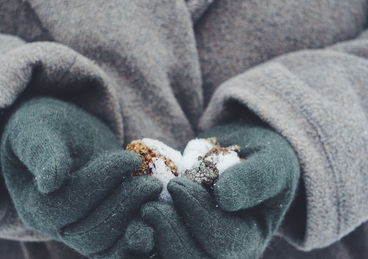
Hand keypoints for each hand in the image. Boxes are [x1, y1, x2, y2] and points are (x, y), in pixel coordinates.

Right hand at [0, 97, 161, 256]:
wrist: (66, 138)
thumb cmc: (51, 130)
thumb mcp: (41, 132)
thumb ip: (44, 153)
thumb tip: (49, 182)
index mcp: (37, 206)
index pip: (69, 204)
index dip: (104, 181)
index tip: (131, 158)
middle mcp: (59, 228)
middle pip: (91, 234)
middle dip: (125, 205)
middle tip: (151, 181)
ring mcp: (84, 233)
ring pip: (110, 248)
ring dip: (138, 222)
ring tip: (156, 193)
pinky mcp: (108, 232)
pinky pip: (124, 248)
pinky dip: (145, 236)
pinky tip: (161, 214)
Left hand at [142, 119, 299, 258]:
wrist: (242, 156)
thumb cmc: (260, 160)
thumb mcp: (271, 162)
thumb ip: (253, 179)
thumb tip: (224, 196)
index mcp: (250, 239)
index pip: (222, 242)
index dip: (197, 215)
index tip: (177, 185)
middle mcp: (224, 253)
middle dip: (169, 233)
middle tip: (150, 206)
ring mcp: (198, 246)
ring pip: (171, 258)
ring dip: (151, 238)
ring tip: (143, 210)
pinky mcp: (175, 237)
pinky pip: (154, 248)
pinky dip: (141, 236)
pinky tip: (134, 219)